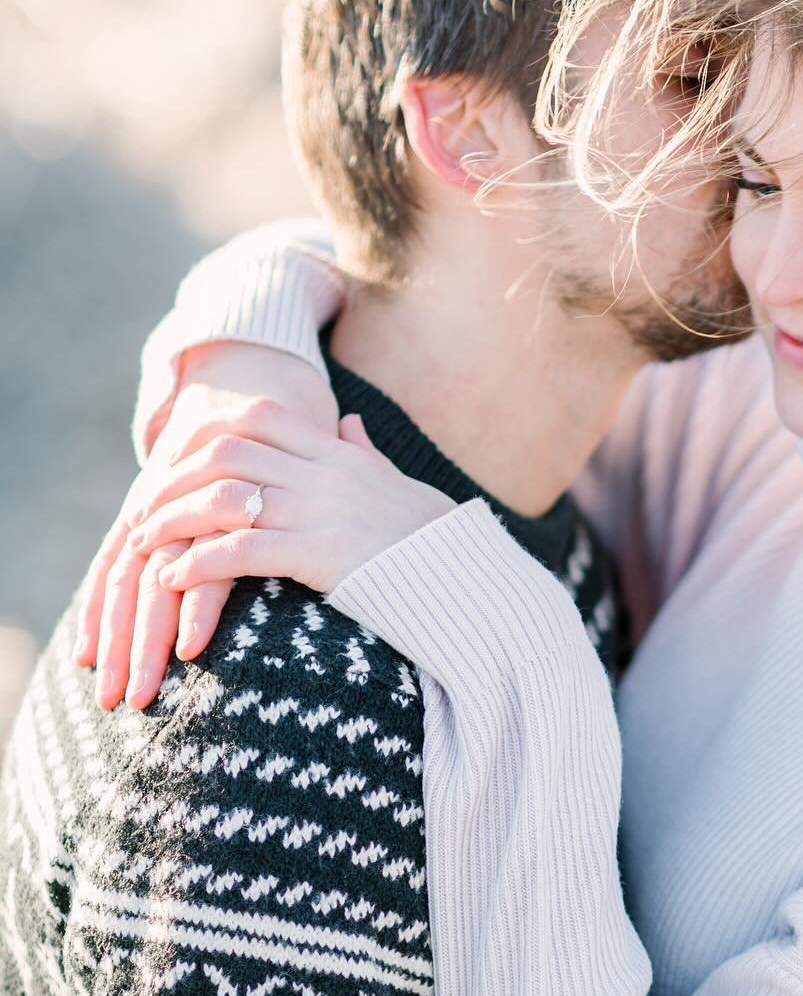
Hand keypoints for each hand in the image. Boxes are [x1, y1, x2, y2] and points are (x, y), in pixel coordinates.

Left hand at [125, 399, 455, 598]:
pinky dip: (198, 563)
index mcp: (337, 453)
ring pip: (222, 498)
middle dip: (174, 478)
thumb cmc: (435, 537)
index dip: (210, 431)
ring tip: (146, 544)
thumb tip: (350, 424)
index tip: (180, 457)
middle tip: (146, 506)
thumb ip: (365, 452)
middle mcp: (323, 474)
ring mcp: (318, 512)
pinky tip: (174, 579)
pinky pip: (240, 551)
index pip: (260, 416)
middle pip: (225, 453)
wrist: (463, 578)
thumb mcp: (398, 482)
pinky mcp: (317, 556)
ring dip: (172, 520)